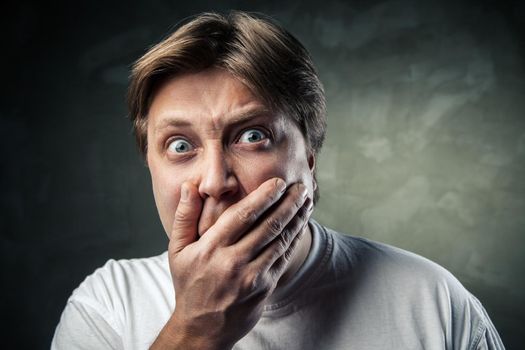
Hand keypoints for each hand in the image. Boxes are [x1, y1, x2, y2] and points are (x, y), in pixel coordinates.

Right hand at [153, 178, 312, 348]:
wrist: (202, 328)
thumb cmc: (189, 284)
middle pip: (268, 226)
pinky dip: (295, 238)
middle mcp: (233, 261)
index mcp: (211, 248)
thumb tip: (190, 186)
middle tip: (300, 187)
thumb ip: (184, 216)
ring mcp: (251, 276)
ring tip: (306, 202)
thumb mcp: (177, 250)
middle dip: (288, 203)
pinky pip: (284, 258)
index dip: (264, 196)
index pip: (242, 215)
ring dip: (297, 219)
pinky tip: (301, 225)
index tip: (278, 182)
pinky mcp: (265, 287)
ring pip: (280, 241)